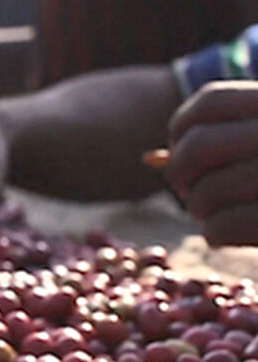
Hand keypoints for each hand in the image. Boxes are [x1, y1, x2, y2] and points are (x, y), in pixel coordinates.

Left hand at [166, 81, 257, 245]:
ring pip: (204, 194)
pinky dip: (215, 235)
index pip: (209, 101)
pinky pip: (219, 229)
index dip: (181, 128)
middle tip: (191, 190)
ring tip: (220, 212)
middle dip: (180, 175)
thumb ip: (222, 145)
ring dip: (200, 209)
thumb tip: (153, 159)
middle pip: (196, 148)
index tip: (182, 149)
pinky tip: (232, 233)